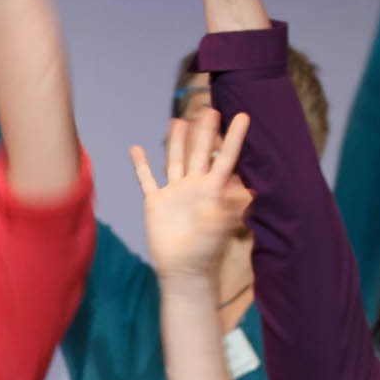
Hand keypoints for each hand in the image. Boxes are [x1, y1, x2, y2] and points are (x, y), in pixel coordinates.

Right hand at [128, 108, 253, 283]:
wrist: (183, 270)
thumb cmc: (205, 253)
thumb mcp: (220, 230)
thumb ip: (228, 209)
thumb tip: (242, 191)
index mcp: (213, 190)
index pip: (226, 157)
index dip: (235, 137)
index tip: (244, 116)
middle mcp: (194, 186)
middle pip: (200, 152)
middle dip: (204, 131)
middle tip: (209, 109)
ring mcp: (175, 193)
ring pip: (175, 160)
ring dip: (176, 141)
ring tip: (178, 120)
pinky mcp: (156, 202)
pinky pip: (147, 179)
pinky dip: (141, 165)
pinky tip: (136, 149)